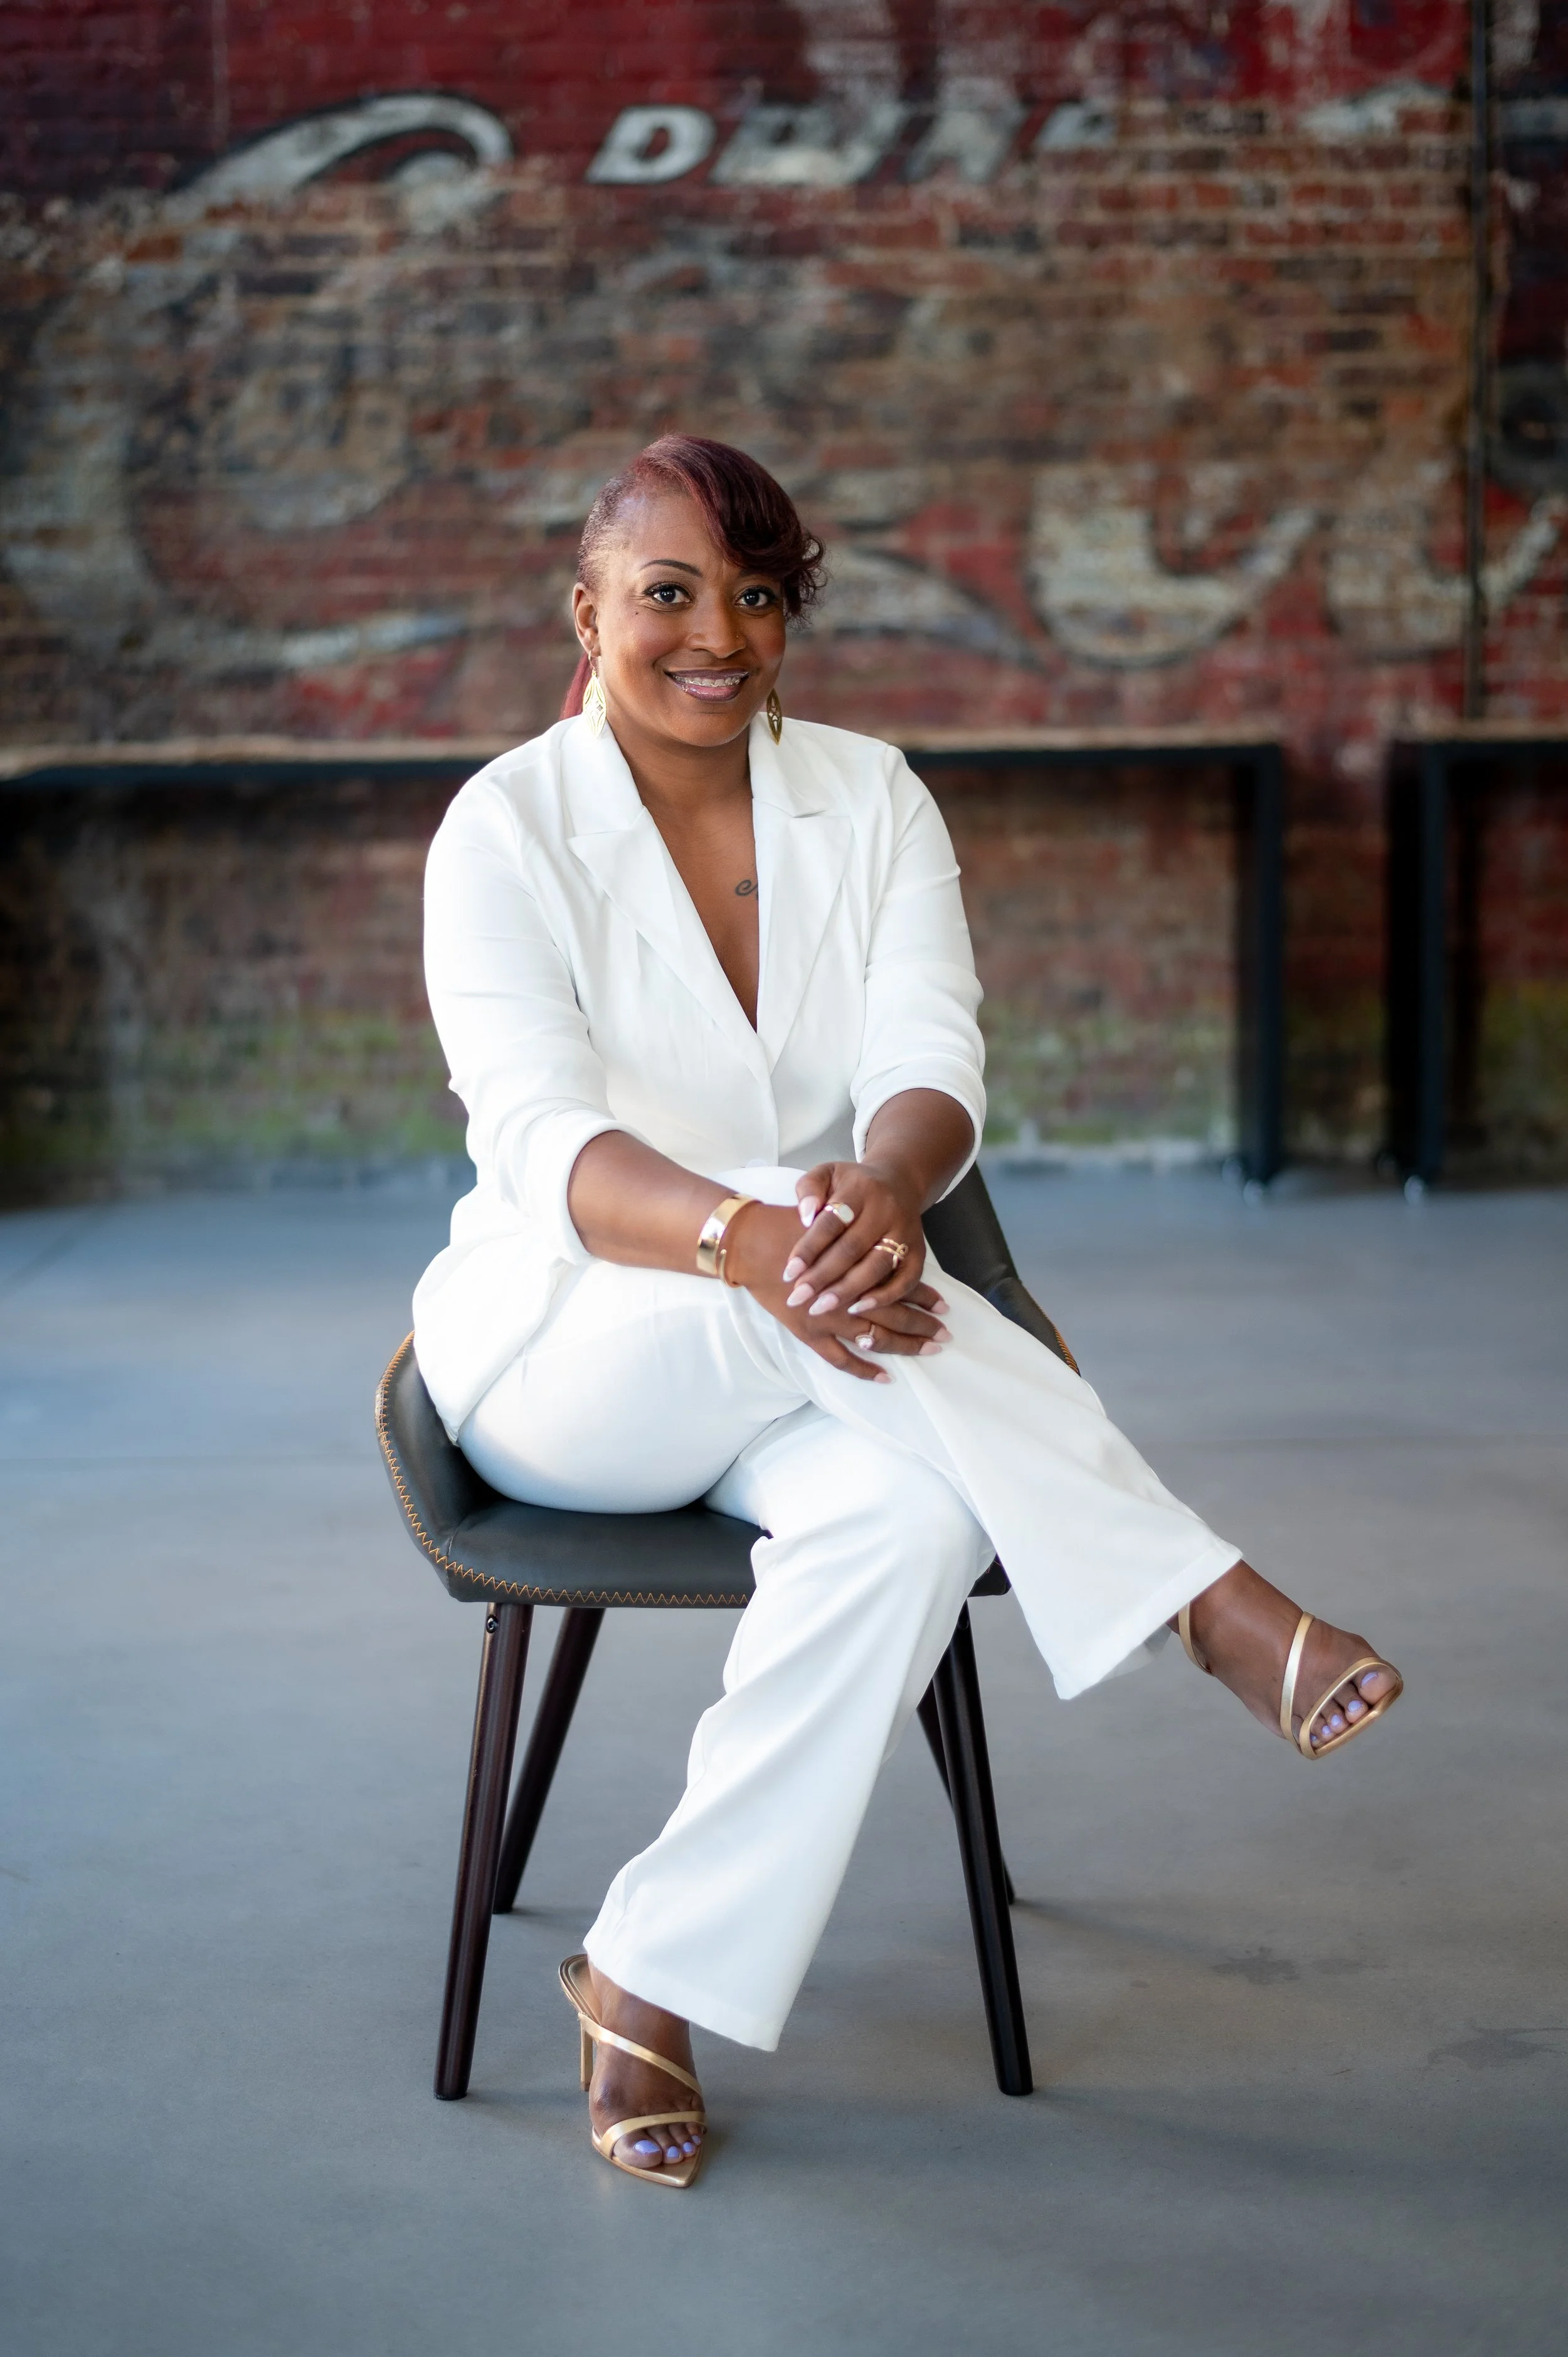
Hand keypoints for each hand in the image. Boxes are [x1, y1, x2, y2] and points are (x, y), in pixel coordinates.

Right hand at [722, 1199, 948, 1382]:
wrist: (750, 1242)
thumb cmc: (788, 1227)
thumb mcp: (828, 1219)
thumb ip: (860, 1236)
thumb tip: (890, 1249)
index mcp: (856, 1266)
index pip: (899, 1285)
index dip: (924, 1296)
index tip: (944, 1306)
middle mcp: (847, 1296)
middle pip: (894, 1315)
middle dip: (923, 1325)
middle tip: (945, 1334)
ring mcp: (828, 1319)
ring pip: (876, 1339)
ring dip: (904, 1346)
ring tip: (928, 1350)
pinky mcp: (808, 1332)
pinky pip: (841, 1359)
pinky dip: (864, 1369)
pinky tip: (884, 1376)